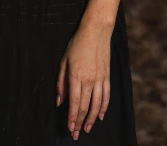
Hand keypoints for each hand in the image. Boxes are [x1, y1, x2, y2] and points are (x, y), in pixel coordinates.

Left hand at [55, 20, 111, 139]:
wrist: (96, 32)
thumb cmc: (77, 44)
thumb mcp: (64, 61)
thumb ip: (61, 82)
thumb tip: (60, 101)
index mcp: (76, 76)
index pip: (74, 103)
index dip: (72, 118)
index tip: (69, 128)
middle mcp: (89, 80)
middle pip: (85, 107)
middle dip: (79, 122)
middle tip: (76, 134)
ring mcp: (100, 79)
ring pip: (97, 105)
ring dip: (91, 119)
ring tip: (86, 129)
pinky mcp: (107, 77)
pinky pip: (106, 97)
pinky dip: (103, 108)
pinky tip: (100, 116)